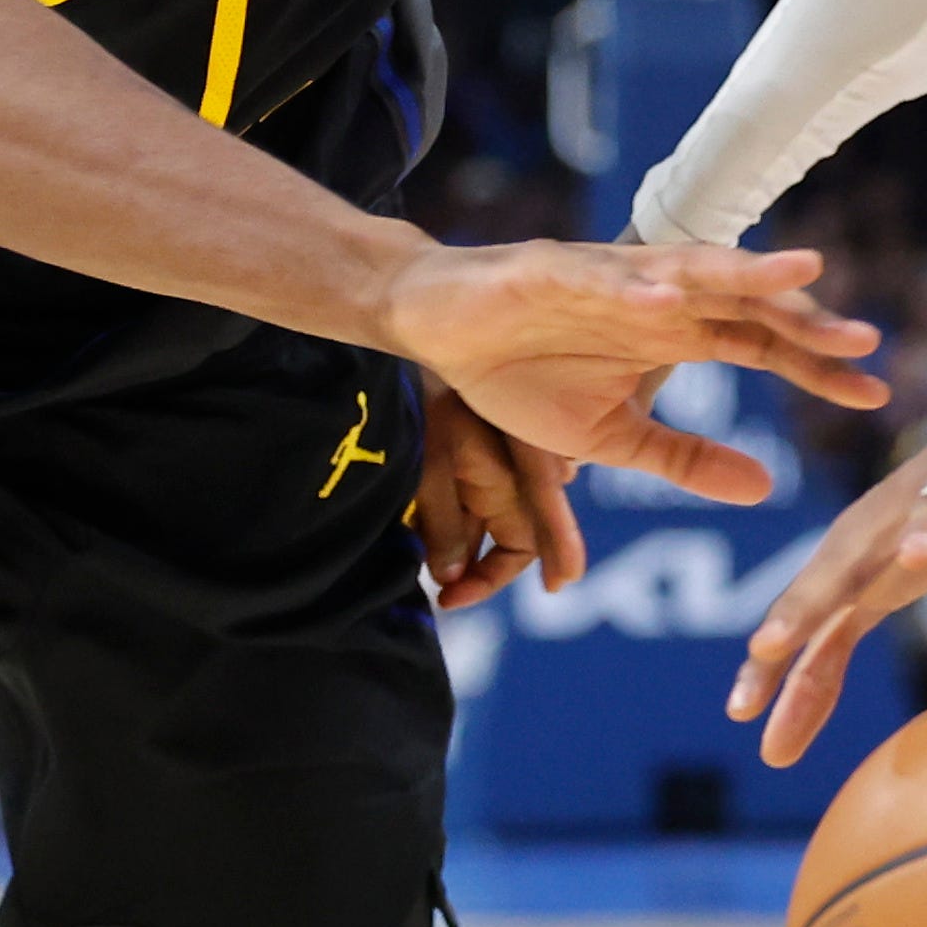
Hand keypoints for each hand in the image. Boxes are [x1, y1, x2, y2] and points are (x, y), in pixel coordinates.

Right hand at [369, 240, 884, 503]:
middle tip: (867, 340)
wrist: (437, 329)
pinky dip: (630, 285)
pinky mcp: (550, 269)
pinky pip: (597, 277)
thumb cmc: (522, 372)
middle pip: (743, 303)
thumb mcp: (611, 436)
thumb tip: (766, 488)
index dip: (816, 365)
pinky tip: (666, 297)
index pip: (762, 345)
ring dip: (744, 273)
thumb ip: (684, 457)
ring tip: (801, 276)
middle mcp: (656, 298)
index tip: (876, 392)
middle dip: (803, 320)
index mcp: (674, 334)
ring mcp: (608, 278)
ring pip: (690, 271)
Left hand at [411, 383, 582, 612]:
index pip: (521, 546)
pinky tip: (407, 511)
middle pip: (499, 535)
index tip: (450, 600)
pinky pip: (456, 488)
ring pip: (475, 515)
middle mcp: (511, 468)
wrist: (405, 326)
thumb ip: (447, 523)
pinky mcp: (461, 440)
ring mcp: (487, 454)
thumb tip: (450, 576)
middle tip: (431, 585)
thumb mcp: (432, 464)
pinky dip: (436, 509)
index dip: (491, 579)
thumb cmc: (422, 392)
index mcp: (520, 474)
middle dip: (468, 564)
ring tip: (409, 546)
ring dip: (448, 538)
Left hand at [727, 395, 926, 765]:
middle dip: (802, 607)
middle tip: (767, 645)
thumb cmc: (920, 534)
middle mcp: (881, 530)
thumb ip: (825, 667)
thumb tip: (772, 750)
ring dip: (923, 533)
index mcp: (844, 563)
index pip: (800, 621)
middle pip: (838, 570)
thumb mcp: (869, 604)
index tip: (738, 713)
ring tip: (919, 558)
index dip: (769, 666)